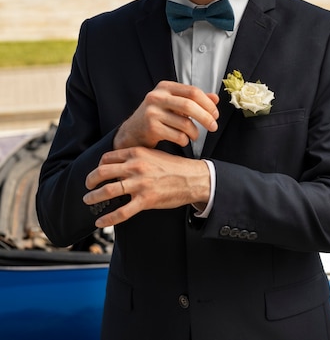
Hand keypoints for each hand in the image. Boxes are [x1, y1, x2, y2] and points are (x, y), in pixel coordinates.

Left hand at [83, 147, 210, 227]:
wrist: (194, 178)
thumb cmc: (176, 167)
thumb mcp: (155, 155)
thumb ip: (138, 157)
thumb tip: (121, 163)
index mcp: (137, 154)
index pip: (107, 158)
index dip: (98, 166)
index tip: (97, 172)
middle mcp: (135, 167)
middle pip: (102, 172)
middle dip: (90, 180)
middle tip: (88, 186)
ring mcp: (140, 184)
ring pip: (107, 191)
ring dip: (93, 197)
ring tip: (88, 200)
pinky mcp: (146, 200)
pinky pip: (122, 212)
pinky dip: (108, 219)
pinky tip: (100, 222)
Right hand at [114, 81, 219, 149]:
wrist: (132, 132)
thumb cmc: (157, 116)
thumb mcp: (174, 103)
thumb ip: (194, 100)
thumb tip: (216, 98)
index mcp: (165, 87)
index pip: (193, 91)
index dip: (208, 104)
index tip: (215, 114)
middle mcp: (157, 97)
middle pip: (190, 106)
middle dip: (206, 118)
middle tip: (214, 127)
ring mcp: (152, 112)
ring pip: (185, 123)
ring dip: (195, 133)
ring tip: (195, 135)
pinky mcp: (151, 128)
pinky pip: (178, 136)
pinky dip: (185, 140)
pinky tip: (183, 140)